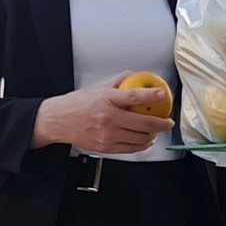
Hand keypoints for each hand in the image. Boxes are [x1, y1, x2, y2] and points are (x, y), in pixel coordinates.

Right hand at [33, 79, 175, 154]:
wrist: (58, 121)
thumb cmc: (77, 104)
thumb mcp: (97, 87)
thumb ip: (118, 81)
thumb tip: (136, 76)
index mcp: (106, 99)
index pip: (133, 96)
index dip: (151, 96)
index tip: (162, 95)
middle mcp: (108, 118)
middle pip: (143, 123)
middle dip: (161, 123)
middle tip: (167, 121)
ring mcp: (107, 135)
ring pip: (140, 138)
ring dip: (153, 135)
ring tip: (157, 131)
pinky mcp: (106, 147)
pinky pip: (131, 148)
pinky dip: (142, 145)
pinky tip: (146, 140)